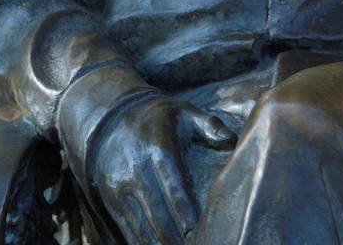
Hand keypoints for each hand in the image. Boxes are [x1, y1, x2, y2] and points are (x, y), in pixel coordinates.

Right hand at [84, 94, 235, 243]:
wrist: (111, 116)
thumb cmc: (159, 117)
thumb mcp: (185, 111)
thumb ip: (210, 126)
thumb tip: (233, 140)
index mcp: (159, 147)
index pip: (171, 182)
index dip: (181, 206)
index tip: (192, 226)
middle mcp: (136, 168)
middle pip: (154, 209)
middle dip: (170, 233)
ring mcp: (120, 185)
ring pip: (138, 221)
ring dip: (155, 240)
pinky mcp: (110, 196)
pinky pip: (125, 224)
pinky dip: (138, 239)